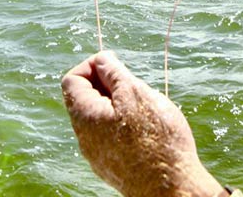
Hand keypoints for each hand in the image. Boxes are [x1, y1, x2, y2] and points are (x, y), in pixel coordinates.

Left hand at [61, 51, 224, 196]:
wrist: (171, 186)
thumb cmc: (156, 139)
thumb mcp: (135, 94)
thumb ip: (114, 73)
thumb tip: (101, 59)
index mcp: (85, 117)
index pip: (72, 80)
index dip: (92, 65)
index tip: (115, 65)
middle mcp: (85, 138)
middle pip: (85, 98)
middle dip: (107, 84)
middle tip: (133, 84)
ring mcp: (98, 154)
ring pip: (99, 117)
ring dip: (117, 104)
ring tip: (143, 107)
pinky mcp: (113, 165)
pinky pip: (110, 136)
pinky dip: (123, 124)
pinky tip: (145, 128)